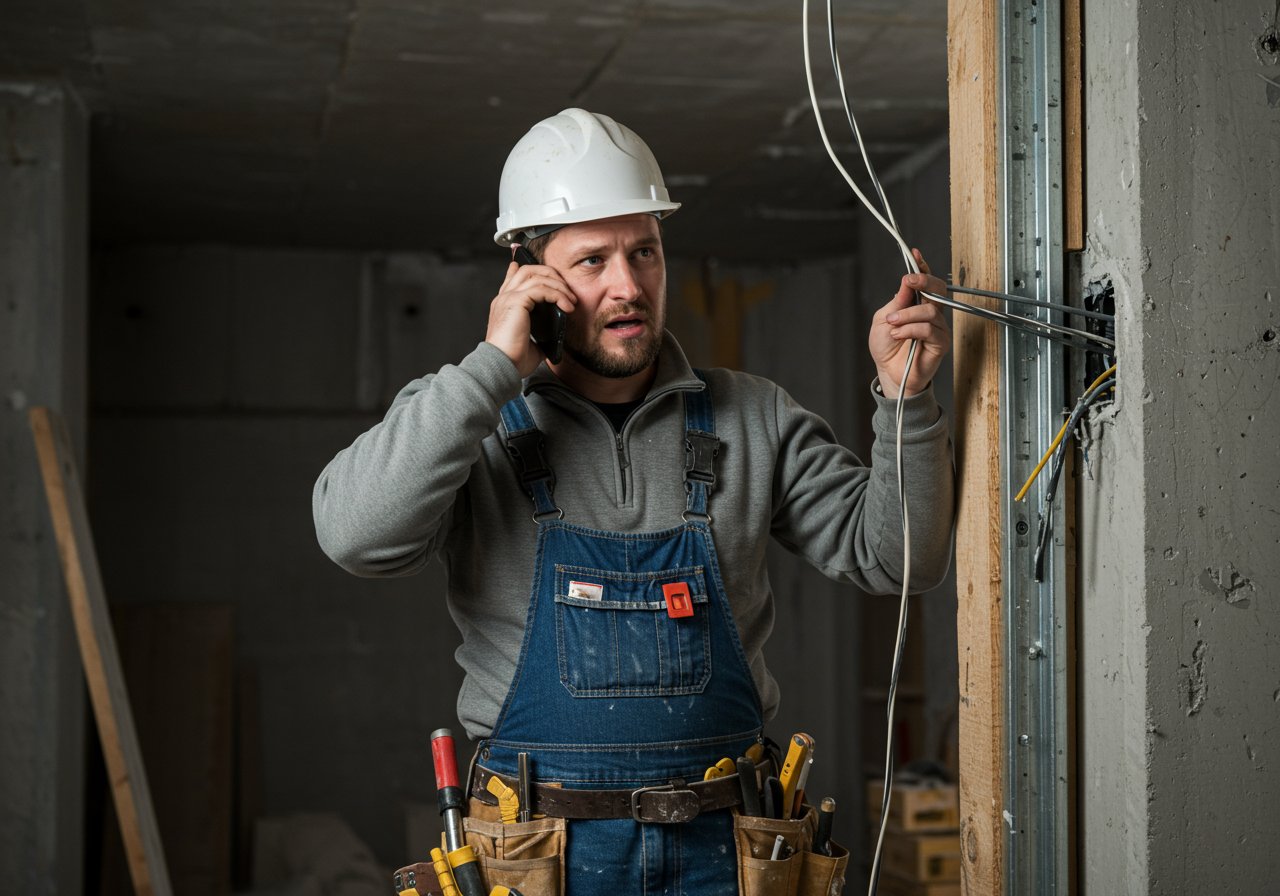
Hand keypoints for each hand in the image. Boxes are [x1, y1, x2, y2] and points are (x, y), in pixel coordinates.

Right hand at [486, 258, 577, 376]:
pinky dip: (558, 294)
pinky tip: (567, 306)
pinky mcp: (516, 302)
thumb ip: (541, 334)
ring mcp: (508, 298)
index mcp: (504, 305)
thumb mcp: (531, 343)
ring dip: (559, 285)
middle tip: (567, 289)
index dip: (527, 269)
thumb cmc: (513, 360)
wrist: (502, 366)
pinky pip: (541, 288)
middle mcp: (504, 298)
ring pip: (537, 275)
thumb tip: (554, 336)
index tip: (544, 271)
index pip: (513, 277)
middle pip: (528, 270)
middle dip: (551, 274)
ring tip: (571, 300)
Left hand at [869, 249, 951, 397]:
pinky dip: (910, 329)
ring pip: (930, 310)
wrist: (888, 372)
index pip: (925, 281)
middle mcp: (931, 313)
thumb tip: (907, 281)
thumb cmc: (886, 347)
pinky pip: (929, 329)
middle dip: (924, 280)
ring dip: (907, 314)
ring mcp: (938, 327)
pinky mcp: (941, 343)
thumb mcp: (884, 319)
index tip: (915, 254)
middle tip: (909, 281)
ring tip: (892, 323)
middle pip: (938, 289)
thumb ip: (897, 301)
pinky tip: (899, 335)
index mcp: (916, 304)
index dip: (922, 267)